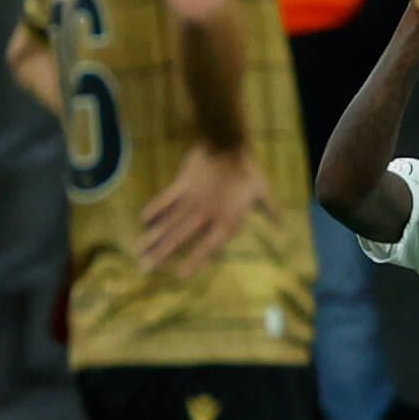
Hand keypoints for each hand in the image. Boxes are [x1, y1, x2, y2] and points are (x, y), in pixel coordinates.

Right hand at [139, 145, 269, 277]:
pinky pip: (164, 201)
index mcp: (226, 220)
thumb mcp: (262, 191)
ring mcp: (192, 201)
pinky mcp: (181, 186)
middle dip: (161, 255)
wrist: (228, 143)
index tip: (179, 276)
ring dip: (152, 238)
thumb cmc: (248, 170)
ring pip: (168, 224)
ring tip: (138, 251)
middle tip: (144, 268)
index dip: (194, 262)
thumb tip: (280, 224)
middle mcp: (206, 215)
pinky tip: (142, 222)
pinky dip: (153, 211)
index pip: (208, 248)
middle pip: (179, 239)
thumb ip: (269, 210)